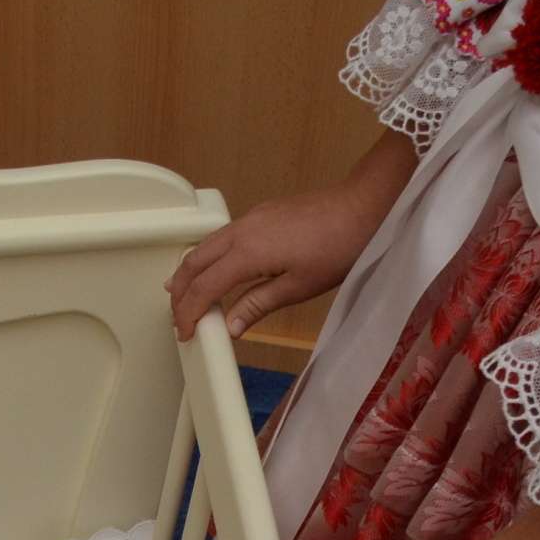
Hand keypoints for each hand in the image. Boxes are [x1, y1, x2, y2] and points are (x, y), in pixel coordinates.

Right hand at [165, 164, 395, 341]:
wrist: (362, 208)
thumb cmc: (338, 248)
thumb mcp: (298, 287)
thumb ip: (258, 304)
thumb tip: (231, 327)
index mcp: (247, 253)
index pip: (204, 287)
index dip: (190, 312)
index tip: (186, 332)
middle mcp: (241, 231)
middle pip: (195, 262)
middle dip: (180, 291)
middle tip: (176, 316)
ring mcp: (250, 218)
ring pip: (205, 245)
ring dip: (190, 270)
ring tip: (181, 292)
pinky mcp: (261, 213)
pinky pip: (222, 235)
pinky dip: (208, 255)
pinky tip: (215, 267)